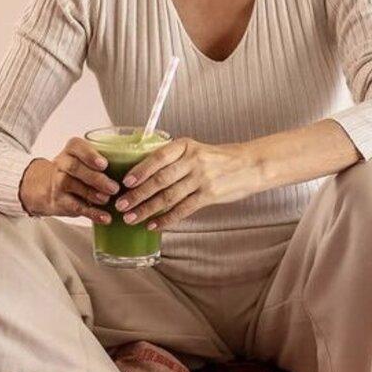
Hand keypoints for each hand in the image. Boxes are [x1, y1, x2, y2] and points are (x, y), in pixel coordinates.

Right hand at [18, 137, 119, 221]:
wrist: (47, 187)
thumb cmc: (78, 171)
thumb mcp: (86, 160)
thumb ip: (106, 159)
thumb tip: (139, 166)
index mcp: (72, 150)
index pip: (76, 147)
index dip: (90, 155)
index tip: (104, 164)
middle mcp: (62, 163)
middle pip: (75, 168)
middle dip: (96, 178)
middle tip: (114, 188)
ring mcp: (58, 182)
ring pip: (73, 186)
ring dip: (93, 194)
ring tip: (108, 200)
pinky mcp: (60, 201)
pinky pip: (76, 206)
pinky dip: (92, 213)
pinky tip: (105, 217)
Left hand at [113, 137, 257, 229]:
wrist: (249, 165)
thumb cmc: (217, 159)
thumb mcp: (195, 150)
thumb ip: (173, 160)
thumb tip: (141, 175)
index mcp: (185, 145)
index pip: (158, 157)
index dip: (141, 170)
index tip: (125, 182)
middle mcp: (193, 161)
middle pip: (160, 180)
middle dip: (138, 194)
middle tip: (121, 204)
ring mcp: (202, 179)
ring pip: (169, 197)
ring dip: (147, 209)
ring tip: (131, 218)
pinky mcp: (209, 195)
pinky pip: (183, 209)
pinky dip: (166, 219)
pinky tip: (153, 225)